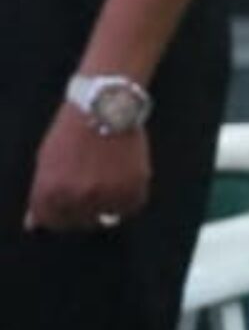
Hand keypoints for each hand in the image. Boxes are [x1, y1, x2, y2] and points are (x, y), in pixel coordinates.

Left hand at [26, 108, 151, 232]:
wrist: (105, 104)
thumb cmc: (72, 130)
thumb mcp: (47, 162)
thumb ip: (41, 194)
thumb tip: (34, 225)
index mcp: (49, 191)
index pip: (50, 221)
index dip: (58, 216)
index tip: (67, 210)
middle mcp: (76, 196)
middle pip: (79, 221)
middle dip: (82, 213)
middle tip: (91, 194)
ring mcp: (105, 192)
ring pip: (106, 217)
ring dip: (106, 205)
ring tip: (108, 182)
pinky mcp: (132, 185)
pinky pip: (130, 205)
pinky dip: (128, 198)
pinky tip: (124, 181)